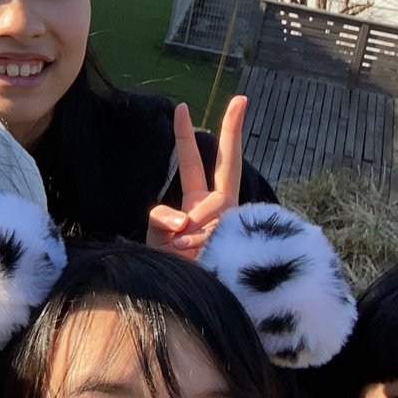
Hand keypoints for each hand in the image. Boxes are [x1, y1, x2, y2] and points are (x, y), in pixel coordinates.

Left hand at [148, 96, 247, 258]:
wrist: (190, 299)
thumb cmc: (172, 265)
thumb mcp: (157, 236)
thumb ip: (162, 218)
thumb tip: (185, 217)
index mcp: (201, 201)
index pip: (194, 162)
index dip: (185, 137)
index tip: (181, 107)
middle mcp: (222, 206)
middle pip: (230, 163)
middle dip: (234, 131)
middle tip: (240, 99)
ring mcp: (234, 222)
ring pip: (212, 206)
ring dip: (192, 226)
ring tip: (181, 246)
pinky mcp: (240, 241)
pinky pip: (213, 230)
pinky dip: (196, 243)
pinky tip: (193, 255)